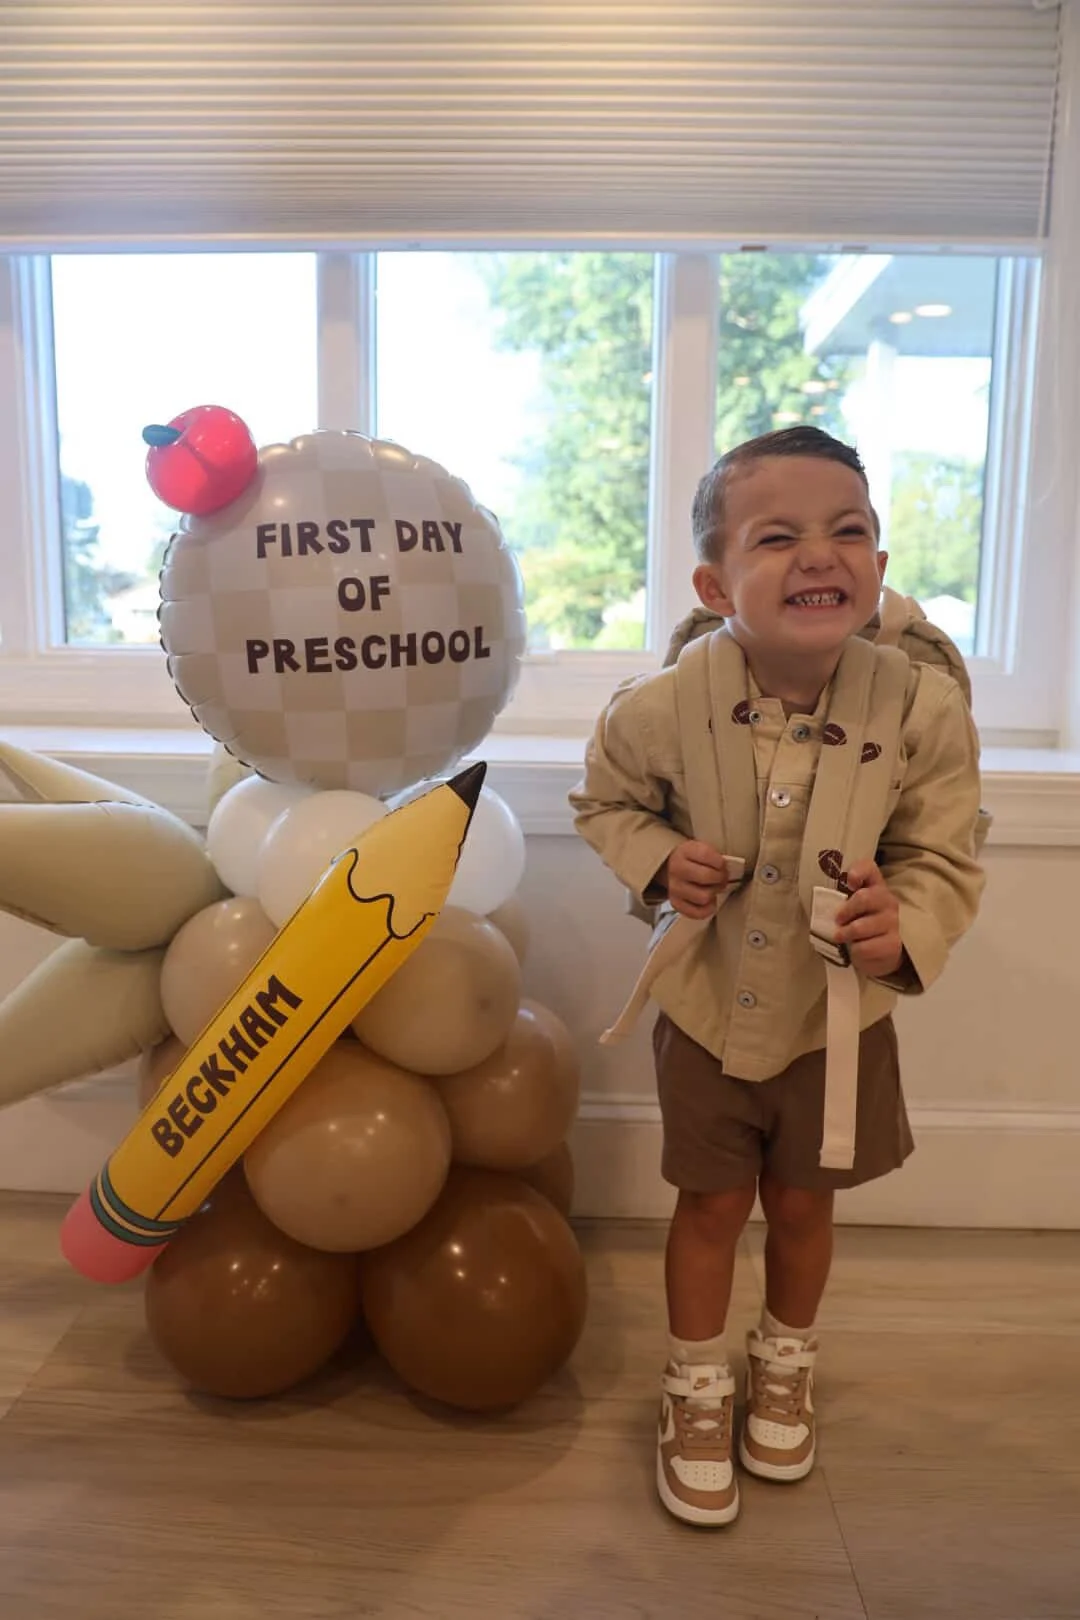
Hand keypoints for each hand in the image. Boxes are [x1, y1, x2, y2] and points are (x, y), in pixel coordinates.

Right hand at [661, 841, 729, 918]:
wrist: (670, 866)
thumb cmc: (693, 858)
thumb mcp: (701, 848)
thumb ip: (714, 856)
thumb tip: (730, 870)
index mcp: (684, 851)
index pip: (706, 855)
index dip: (720, 862)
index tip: (723, 865)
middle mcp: (676, 869)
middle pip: (706, 877)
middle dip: (720, 878)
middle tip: (722, 878)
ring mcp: (674, 888)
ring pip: (703, 897)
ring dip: (713, 893)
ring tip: (713, 888)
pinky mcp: (676, 904)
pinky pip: (697, 913)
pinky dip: (707, 909)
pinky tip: (709, 901)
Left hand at [836, 860, 902, 977]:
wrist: (879, 954)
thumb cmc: (859, 924)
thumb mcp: (849, 907)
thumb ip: (839, 897)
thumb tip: (826, 900)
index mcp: (875, 886)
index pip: (869, 868)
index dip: (858, 871)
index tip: (849, 882)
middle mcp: (888, 900)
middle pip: (863, 898)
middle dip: (845, 911)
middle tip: (837, 921)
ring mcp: (893, 922)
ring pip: (860, 927)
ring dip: (845, 935)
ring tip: (843, 937)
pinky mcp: (893, 944)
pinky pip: (865, 947)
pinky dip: (855, 951)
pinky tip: (858, 949)